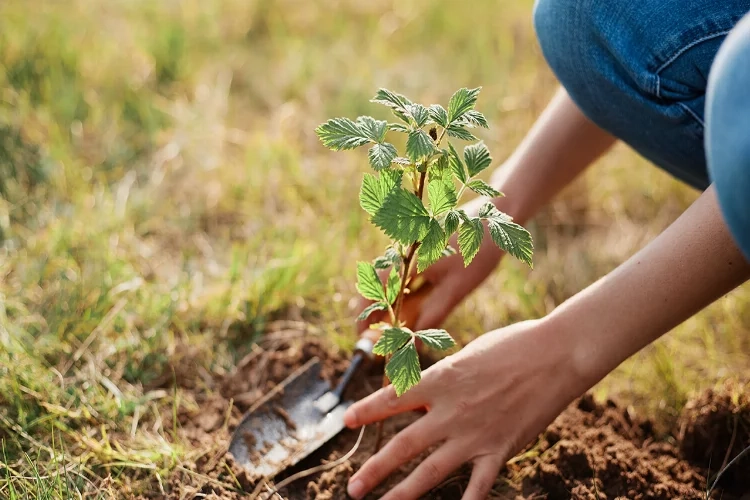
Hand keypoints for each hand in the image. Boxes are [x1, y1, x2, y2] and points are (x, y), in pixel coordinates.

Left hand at [343, 318, 587, 499]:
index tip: (346, 421)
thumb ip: (444, 381)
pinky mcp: (500, 449)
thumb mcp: (467, 355)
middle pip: (404, 445)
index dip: (366, 411)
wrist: (557, 354)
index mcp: (441, 379)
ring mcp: (475, 434)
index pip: (393, 398)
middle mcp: (451, 410)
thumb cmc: (513, 345)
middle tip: (353, 487)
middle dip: (375, 469)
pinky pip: (478, 486)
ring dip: (403, 492)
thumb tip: (423, 398)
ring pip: (431, 471)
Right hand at [354, 193, 505, 335]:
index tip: (364, 338)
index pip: (374, 289)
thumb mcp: (457, 288)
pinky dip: (404, 295)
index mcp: (406, 258)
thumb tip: (414, 342)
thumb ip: (433, 314)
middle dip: (377, 314)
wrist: (496, 214)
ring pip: (392, 282)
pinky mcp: (422, 248)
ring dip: (390, 306)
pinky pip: (405, 275)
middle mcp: (403, 251)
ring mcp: (412, 249)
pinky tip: (414, 310)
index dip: (366, 315)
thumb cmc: (479, 249)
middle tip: (382, 341)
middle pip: (379, 287)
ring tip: (397, 331)